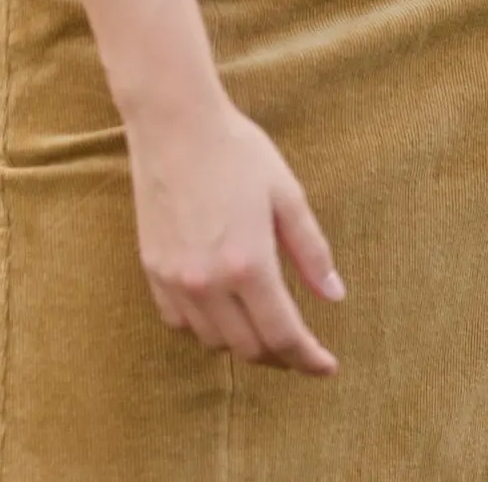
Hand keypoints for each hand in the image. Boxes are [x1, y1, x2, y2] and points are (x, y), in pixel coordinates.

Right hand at [125, 92, 343, 374]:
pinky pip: (179, 322)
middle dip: (281, 355)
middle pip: (250, 348)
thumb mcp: (286, 194)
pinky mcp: (152, 268)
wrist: (173, 120)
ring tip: (262, 326)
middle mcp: (208, 281)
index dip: (309, 359)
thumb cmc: (235, 149)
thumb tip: (335, 296)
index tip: (326, 366)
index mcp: (248, 263)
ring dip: (243, 343)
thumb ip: (311, 251)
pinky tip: (222, 310)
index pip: (283, 336)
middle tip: (300, 346)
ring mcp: (175, 278)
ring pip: (213, 341)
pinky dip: (205, 327)